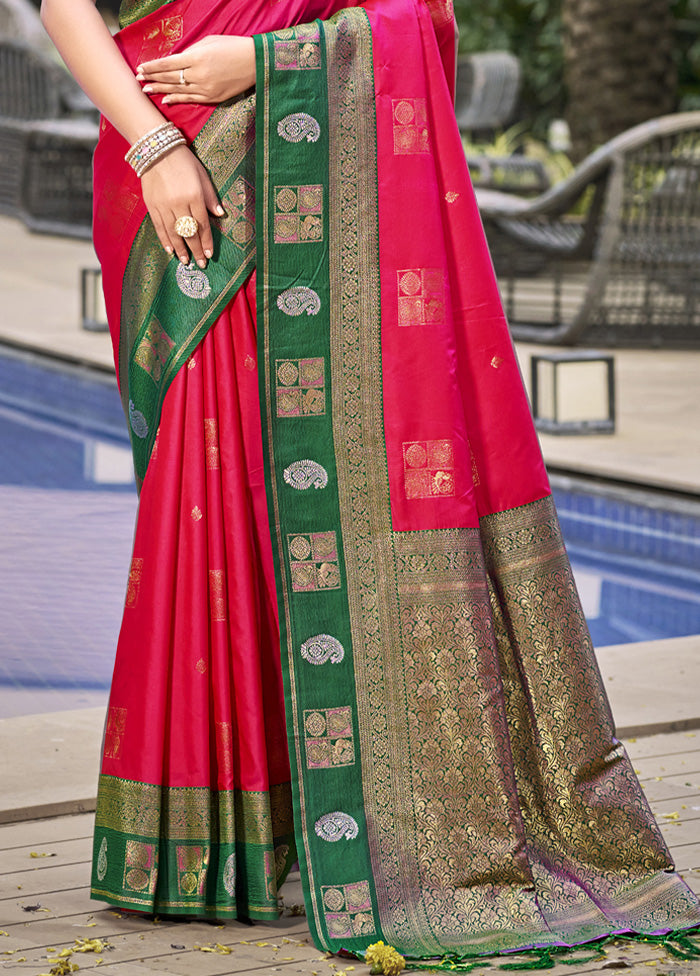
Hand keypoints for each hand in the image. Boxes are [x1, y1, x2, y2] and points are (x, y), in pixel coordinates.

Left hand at [136, 35, 254, 104]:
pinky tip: (165, 99)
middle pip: (169, 78)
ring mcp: (205, 88)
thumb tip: (175, 61)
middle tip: (138, 79)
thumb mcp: (208, 42)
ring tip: (146, 89)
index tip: (140, 67)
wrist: (254, 63)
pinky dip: (176, 99)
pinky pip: (190, 99)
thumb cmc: (231, 47)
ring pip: (177, 90)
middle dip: (152, 78)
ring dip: (160, 90)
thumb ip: (190, 51)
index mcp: (196, 57)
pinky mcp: (212, 97)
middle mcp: (198, 74)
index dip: (152, 67)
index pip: (168, 64)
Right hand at [140, 145, 222, 265]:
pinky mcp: (152, 205)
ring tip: (185, 262)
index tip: (209, 254)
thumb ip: (210, 196)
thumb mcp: (202, 175)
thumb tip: (220, 214)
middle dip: (196, 250)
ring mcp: (164, 206)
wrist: (157, 150)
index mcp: (194, 196)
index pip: (203, 225)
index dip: (206, 242)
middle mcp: (179, 203)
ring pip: (174, 233)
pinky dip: (165, 240)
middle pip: (189, 232)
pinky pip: (159, 227)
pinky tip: (170, 250)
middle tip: (201, 264)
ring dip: (181, 249)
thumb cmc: (184, 162)